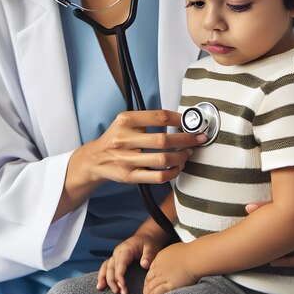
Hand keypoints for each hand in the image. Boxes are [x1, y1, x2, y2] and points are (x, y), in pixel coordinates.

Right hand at [85, 110, 206, 185]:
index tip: (190, 122)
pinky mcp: (130, 176)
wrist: (95, 158)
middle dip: (186, 139)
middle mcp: (124, 139)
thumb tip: (179, 119)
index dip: (179, 119)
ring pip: (163, 160)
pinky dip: (173, 172)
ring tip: (188, 153)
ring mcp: (126, 159)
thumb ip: (147, 119)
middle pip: (163, 139)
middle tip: (198, 138)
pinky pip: (158, 177)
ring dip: (181, 157)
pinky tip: (178, 167)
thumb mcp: (126, 122)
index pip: (158, 117)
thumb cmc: (116, 138)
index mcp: (125, 120)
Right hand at [97, 233, 161, 293]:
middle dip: (112, 280)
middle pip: (111, 267)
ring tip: (101, 289)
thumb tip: (144, 265)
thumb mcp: (151, 247)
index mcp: (126, 249)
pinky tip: (101, 284)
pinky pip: (106, 266)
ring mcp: (115, 255)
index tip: (123, 288)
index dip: (119, 276)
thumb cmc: (148, 243)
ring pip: (105, 266)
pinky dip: (102, 275)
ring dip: (103, 277)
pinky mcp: (115, 259)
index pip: (120, 264)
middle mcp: (118, 252)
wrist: (145, 236)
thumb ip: (148, 256)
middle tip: (119, 293)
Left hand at [143, 242, 197, 293]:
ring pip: (151, 287)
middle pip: (148, 279)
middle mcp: (159, 268)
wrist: (193, 257)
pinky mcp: (170, 285)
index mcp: (159, 259)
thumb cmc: (188, 252)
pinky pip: (158, 292)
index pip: (150, 271)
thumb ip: (168, 256)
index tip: (149, 283)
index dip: (148, 278)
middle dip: (146, 287)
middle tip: (146, 293)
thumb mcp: (173, 250)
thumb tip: (171, 258)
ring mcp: (164, 277)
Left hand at [245, 174, 293, 267]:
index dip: (261, 233)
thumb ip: (270, 202)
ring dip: (279, 255)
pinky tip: (278, 261)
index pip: (278, 227)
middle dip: (268, 246)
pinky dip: (293, 262)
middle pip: (285, 242)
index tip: (247, 235)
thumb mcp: (293, 192)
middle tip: (251, 248)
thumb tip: (247, 208)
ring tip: (262, 255)